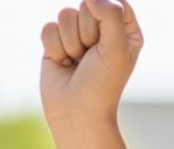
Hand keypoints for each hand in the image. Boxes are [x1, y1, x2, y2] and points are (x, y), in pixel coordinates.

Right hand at [39, 1, 143, 130]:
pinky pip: (48, 28)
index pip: (114, 2)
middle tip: (91, 57)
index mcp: (125, 31)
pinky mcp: (55, 43)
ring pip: (65, 15)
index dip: (106, 16)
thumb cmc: (102, 84)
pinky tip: (63, 64)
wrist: (76, 113)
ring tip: (78, 63)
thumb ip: (110, 14)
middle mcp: (102, 30)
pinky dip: (55, 48)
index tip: (107, 42)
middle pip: (87, 5)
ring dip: (70, 42)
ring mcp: (77, 36)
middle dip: (87, 33)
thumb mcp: (116, 48)